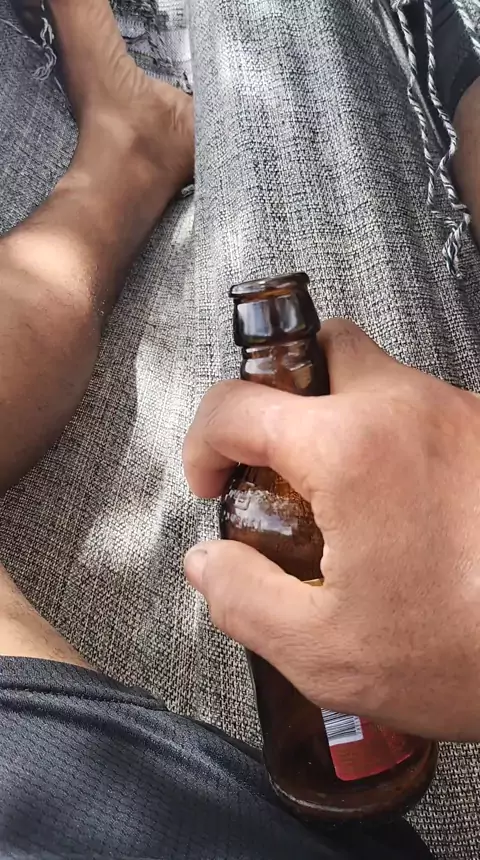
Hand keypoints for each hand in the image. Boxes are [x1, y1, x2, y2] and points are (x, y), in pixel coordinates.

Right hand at [183, 320, 479, 740]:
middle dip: (282, 391)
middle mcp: (407, 408)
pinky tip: (399, 510)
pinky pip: (422, 411)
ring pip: (377, 376)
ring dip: (339, 418)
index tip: (213, 485)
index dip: (203, 443)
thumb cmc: (465, 652)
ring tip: (339, 497)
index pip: (237, 402)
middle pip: (322, 345)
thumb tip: (208, 562)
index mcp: (351, 448)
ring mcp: (458, 413)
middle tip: (276, 456)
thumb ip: (243, 599)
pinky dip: (391, 440)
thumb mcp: (325, 650)